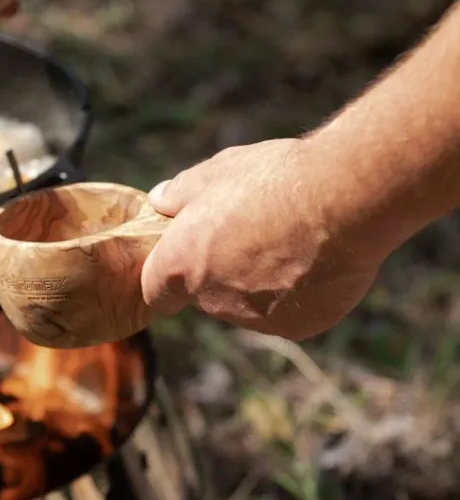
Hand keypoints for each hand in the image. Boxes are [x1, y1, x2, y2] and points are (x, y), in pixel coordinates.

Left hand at [141, 139, 386, 340]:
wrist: (343, 201)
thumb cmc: (272, 181)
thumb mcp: (216, 172)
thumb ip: (179, 193)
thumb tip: (160, 200)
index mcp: (180, 267)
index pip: (156, 290)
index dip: (169, 274)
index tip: (186, 257)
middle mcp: (211, 302)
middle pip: (205, 296)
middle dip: (220, 273)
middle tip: (250, 235)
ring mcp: (255, 319)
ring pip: (248, 306)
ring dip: (259, 285)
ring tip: (288, 242)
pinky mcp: (297, 327)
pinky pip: (290, 313)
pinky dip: (297, 294)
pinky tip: (316, 260)